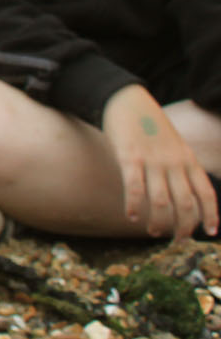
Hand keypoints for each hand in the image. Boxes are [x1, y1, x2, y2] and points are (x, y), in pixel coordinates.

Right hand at [102, 85, 218, 239]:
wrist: (127, 99)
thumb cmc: (149, 125)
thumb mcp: (175, 144)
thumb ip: (181, 165)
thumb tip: (183, 192)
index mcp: (188, 159)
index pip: (206, 193)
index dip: (211, 215)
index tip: (210, 232)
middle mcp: (174, 162)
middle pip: (186, 204)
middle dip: (184, 227)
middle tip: (177, 239)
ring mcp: (152, 161)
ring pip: (162, 202)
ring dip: (159, 222)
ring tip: (154, 231)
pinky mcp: (129, 158)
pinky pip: (135, 189)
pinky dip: (134, 206)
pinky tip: (130, 215)